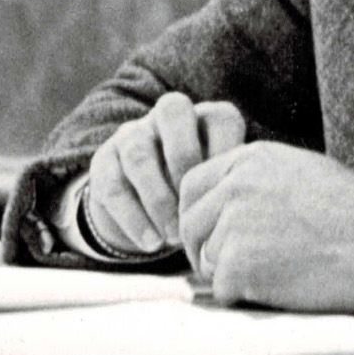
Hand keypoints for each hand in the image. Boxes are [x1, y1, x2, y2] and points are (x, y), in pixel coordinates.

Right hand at [84, 93, 247, 254]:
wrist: (148, 212)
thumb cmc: (200, 200)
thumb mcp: (219, 190)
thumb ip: (232, 188)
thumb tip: (250, 211)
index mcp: (205, 117)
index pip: (221, 117)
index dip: (229, 153)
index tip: (231, 194)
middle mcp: (166, 117)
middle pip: (172, 111)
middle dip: (186, 160)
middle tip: (195, 205)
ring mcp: (131, 135)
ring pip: (139, 154)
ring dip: (158, 200)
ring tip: (175, 237)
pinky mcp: (103, 162)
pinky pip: (113, 186)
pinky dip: (134, 219)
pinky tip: (153, 243)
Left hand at [177, 142, 353, 311]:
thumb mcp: (305, 174)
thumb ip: (261, 181)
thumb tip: (230, 206)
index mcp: (252, 159)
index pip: (192, 184)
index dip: (198, 215)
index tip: (211, 236)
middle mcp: (236, 186)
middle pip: (190, 225)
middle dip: (204, 249)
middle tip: (232, 269)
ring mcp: (234, 224)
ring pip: (206, 260)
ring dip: (232, 275)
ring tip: (277, 275)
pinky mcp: (239, 264)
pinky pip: (222, 290)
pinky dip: (247, 297)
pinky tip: (283, 288)